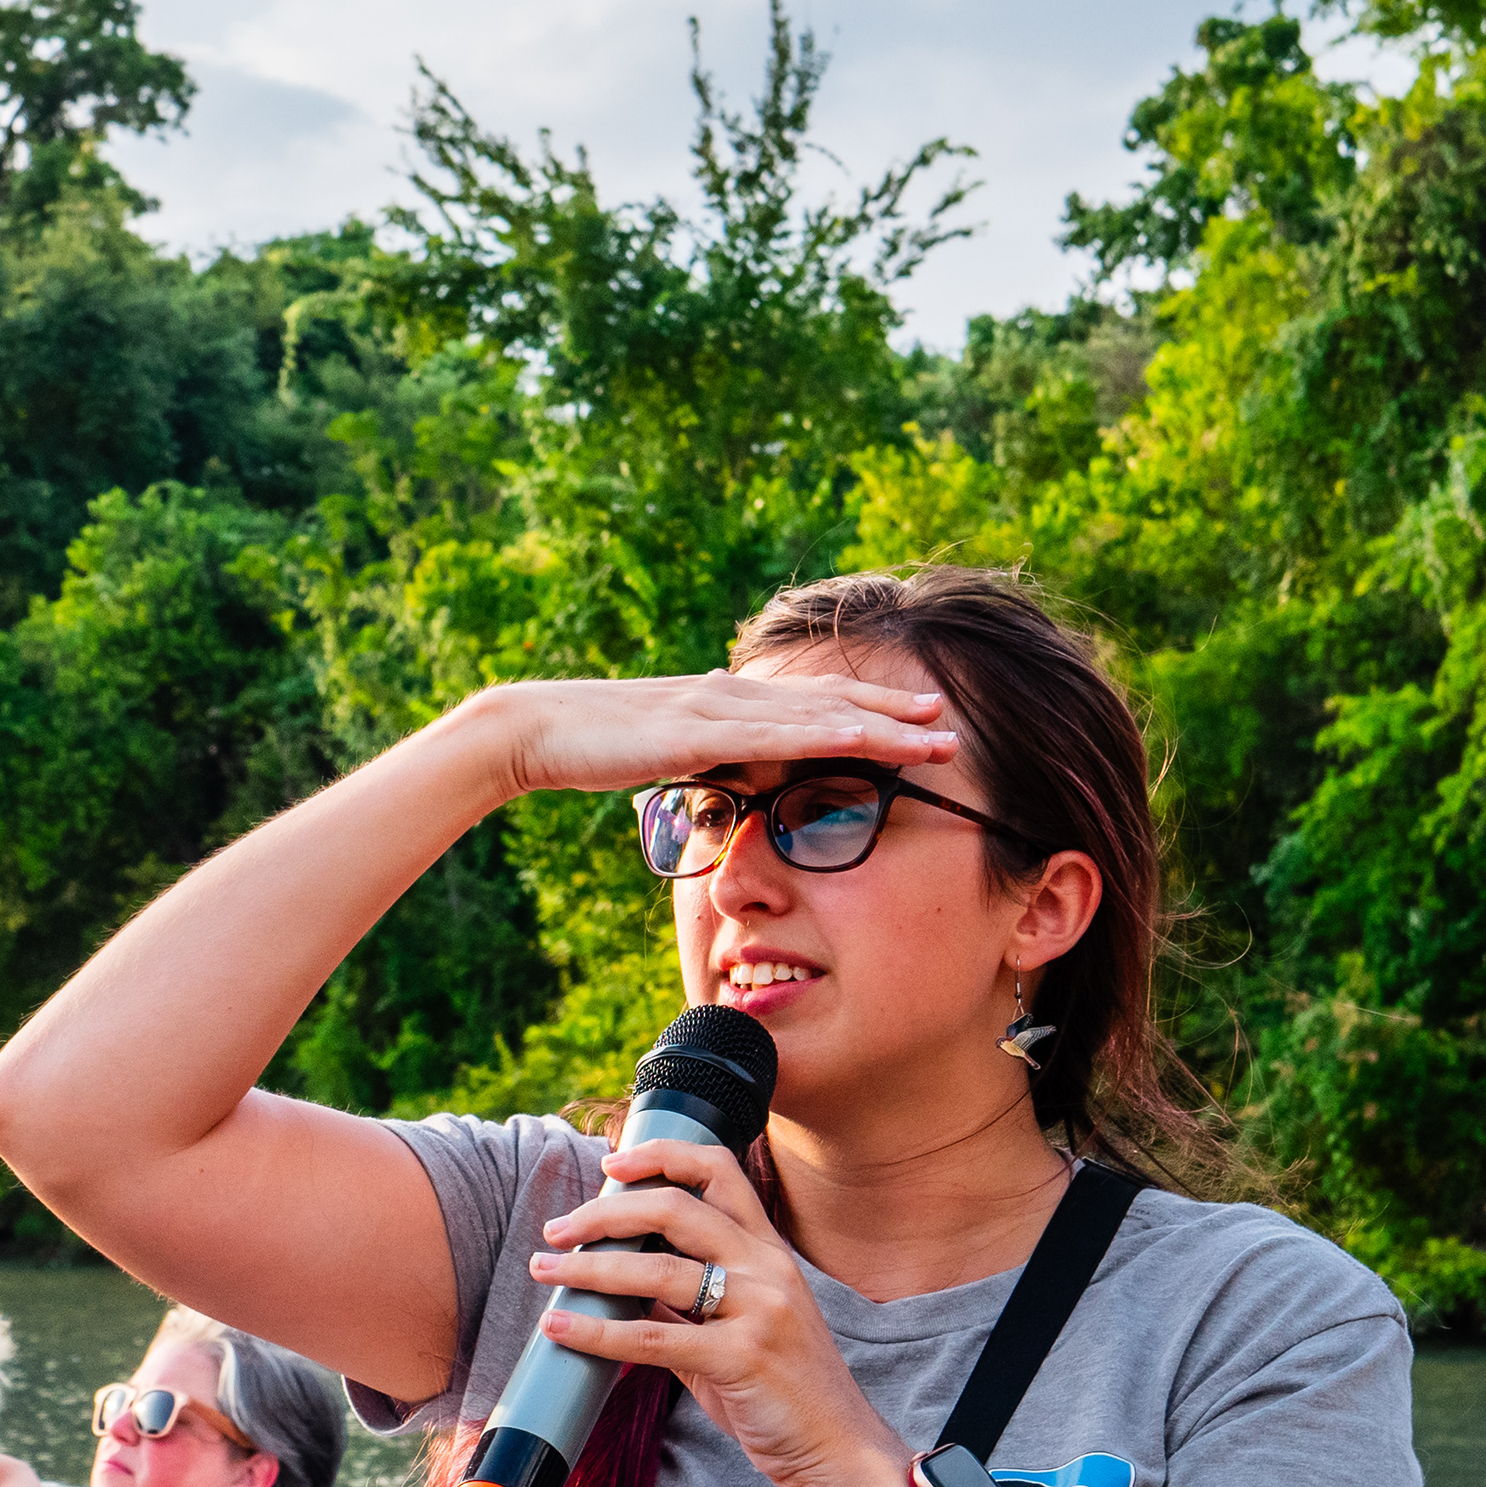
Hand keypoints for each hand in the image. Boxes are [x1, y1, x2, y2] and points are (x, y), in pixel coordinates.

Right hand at [469, 671, 951, 802]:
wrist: (532, 730)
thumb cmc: (590, 750)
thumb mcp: (665, 762)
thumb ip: (708, 769)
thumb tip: (742, 790)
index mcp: (727, 705)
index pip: (814, 703)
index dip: (871, 708)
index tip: (921, 719)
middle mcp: (733, 696)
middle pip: (832, 699)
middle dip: (896, 710)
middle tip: (952, 720)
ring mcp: (717, 708)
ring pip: (818, 711)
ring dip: (883, 721)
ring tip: (936, 730)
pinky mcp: (697, 728)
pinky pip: (776, 732)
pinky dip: (827, 732)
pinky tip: (867, 735)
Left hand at [522, 1137, 916, 1486]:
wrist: (838, 1449)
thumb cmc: (783, 1392)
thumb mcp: (739, 1329)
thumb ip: (687, 1303)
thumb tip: (621, 1284)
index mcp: (768, 1251)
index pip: (719, 1170)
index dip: (662, 1154)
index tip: (611, 1164)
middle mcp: (766, 1267)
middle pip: (676, 1206)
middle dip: (604, 1212)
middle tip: (556, 1231)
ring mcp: (759, 1309)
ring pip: (658, 1267)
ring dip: (589, 1267)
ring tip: (544, 1270)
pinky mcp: (743, 1357)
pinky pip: (655, 1337)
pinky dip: (598, 1332)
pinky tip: (560, 1328)